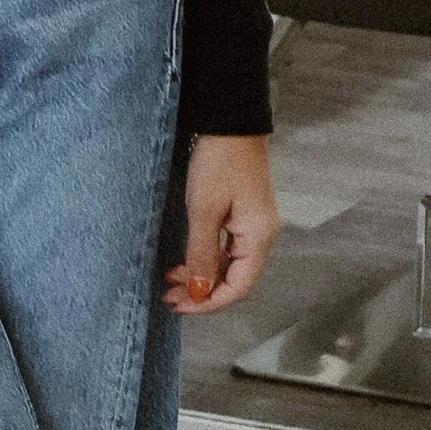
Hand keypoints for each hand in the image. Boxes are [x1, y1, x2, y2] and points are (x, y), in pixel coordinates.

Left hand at [164, 133, 278, 314]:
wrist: (229, 123)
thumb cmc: (218, 161)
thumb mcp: (203, 210)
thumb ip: (202, 253)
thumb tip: (200, 291)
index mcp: (258, 238)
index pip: (238, 288)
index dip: (208, 303)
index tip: (180, 306)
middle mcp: (261, 236)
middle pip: (235, 280)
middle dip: (202, 293)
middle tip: (169, 297)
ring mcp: (253, 226)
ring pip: (229, 266)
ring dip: (201, 277)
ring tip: (170, 282)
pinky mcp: (243, 216)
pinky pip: (227, 249)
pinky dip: (206, 260)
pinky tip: (184, 262)